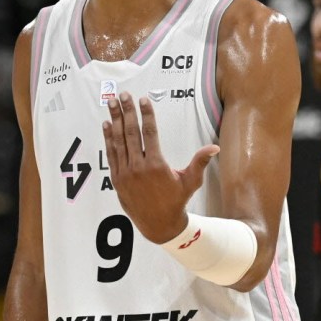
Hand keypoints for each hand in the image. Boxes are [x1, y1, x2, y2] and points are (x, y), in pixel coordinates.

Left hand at [102, 92, 218, 242]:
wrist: (159, 225)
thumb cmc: (176, 201)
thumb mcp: (191, 181)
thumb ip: (200, 162)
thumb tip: (214, 147)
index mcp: (156, 165)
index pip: (149, 133)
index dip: (146, 114)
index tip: (143, 100)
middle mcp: (138, 167)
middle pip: (131, 133)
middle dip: (127, 112)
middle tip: (124, 95)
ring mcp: (125, 173)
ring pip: (118, 141)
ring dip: (115, 121)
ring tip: (112, 104)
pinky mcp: (117, 179)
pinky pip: (111, 155)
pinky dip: (108, 139)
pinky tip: (106, 125)